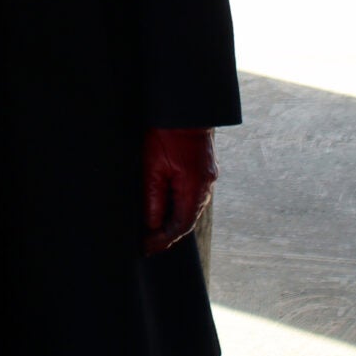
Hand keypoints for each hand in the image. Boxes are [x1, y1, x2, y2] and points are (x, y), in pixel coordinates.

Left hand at [142, 127, 216, 255]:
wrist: (184, 108)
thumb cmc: (165, 134)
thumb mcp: (152, 168)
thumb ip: (153, 199)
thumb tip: (153, 225)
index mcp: (195, 187)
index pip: (181, 225)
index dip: (164, 239)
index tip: (148, 248)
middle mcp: (206, 185)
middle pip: (188, 219)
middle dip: (168, 234)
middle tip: (149, 245)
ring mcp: (208, 177)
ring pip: (191, 208)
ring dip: (174, 221)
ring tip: (154, 232)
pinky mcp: (204, 170)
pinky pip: (193, 196)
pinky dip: (179, 206)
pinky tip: (166, 209)